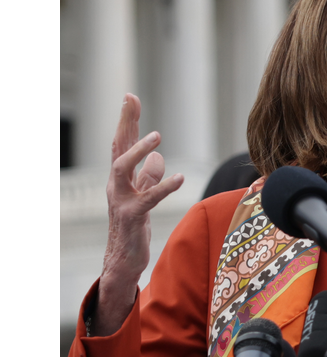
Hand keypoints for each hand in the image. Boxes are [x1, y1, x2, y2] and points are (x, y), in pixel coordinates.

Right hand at [93, 94, 183, 335]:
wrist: (123, 260)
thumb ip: (148, 177)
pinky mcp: (132, 218)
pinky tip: (180, 177)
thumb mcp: (143, 196)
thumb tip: (156, 158)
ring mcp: (121, 201)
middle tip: (131, 100)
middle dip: (124, 123)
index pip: (122, 143)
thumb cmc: (133, 227)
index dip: (127, 121)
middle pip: (117, 147)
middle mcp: (117, 185)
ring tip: (156, 137)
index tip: (130, 97)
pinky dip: (164, 187)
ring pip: (121, 169)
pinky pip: (147, 199)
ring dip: (137, 151)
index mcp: (122, 179)